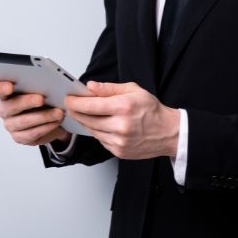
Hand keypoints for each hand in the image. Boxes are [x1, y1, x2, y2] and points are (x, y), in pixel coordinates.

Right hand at [0, 81, 71, 146]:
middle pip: (11, 105)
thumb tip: (47, 81)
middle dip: (27, 102)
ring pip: (24, 121)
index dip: (1, 88)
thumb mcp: (40, 88)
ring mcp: (10, 124)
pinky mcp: (19, 137)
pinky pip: (32, 133)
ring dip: (43, 116)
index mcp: (6, 93)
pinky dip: (46, 127)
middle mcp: (5, 109)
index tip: (9, 87)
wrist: (49, 117)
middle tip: (41, 99)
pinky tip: (56, 122)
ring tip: (58, 112)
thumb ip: (38, 84)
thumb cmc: (42, 98)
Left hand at [65, 81, 179, 159]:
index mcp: (123, 107)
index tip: (69, 98)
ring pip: (92, 131)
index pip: (91, 105)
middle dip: (76, 111)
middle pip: (87, 119)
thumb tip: (91, 86)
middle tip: (71, 105)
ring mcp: (119, 141)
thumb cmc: (151, 110)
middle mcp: (120, 126)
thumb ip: (109, 88)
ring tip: (84, 114)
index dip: (76, 102)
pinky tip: (100, 124)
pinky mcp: (119, 151)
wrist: (168, 132)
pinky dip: (97, 132)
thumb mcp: (133, 90)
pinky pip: (100, 140)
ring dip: (85, 122)